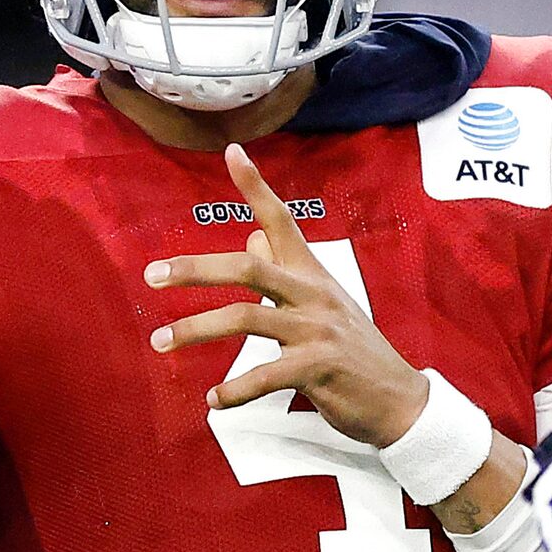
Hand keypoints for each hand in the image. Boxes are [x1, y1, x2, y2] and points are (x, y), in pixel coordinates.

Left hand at [145, 143, 428, 446]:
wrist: (399, 399)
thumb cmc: (355, 351)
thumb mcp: (323, 303)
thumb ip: (286, 270)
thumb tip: (251, 236)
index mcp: (313, 274)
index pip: (282, 220)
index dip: (256, 186)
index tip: (232, 152)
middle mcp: (313, 294)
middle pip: (249, 267)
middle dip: (195, 268)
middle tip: (152, 275)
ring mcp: (316, 330)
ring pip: (246, 318)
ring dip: (196, 329)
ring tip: (162, 341)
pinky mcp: (318, 368)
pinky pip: (265, 375)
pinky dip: (234, 389)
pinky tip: (213, 400)